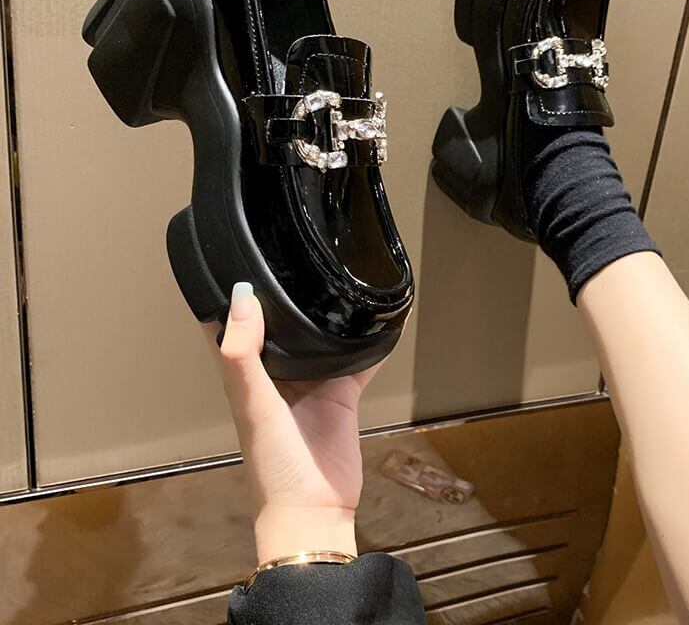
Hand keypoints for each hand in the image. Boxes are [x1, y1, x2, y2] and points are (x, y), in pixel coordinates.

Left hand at [211, 282, 380, 562]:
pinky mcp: (342, 393)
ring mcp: (312, 382)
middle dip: (286, 294)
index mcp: (246, 373)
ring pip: (320, 337)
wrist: (316, 510)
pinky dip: (369, 342)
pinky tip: (382, 319)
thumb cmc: (274, 464)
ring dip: (327, 313)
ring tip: (340, 275)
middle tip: (300, 253)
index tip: (241, 256)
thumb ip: (243, 355)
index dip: (233, 294)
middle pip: (281, 324)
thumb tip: (243, 295)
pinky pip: (358, 361)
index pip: (232, 325)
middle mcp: (277, 373)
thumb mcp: (253, 406)